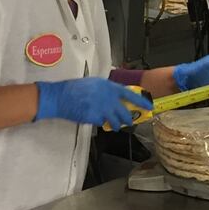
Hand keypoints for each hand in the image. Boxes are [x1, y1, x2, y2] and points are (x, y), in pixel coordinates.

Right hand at [35, 78, 152, 130]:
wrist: (60, 96)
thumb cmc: (75, 88)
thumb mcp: (94, 83)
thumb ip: (107, 89)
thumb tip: (116, 97)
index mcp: (108, 86)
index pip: (129, 94)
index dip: (140, 101)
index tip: (148, 106)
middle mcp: (107, 97)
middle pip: (124, 112)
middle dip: (128, 119)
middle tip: (130, 122)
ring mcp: (101, 108)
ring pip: (115, 121)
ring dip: (116, 125)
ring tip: (116, 126)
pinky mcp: (94, 118)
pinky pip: (102, 123)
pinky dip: (100, 122)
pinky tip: (95, 119)